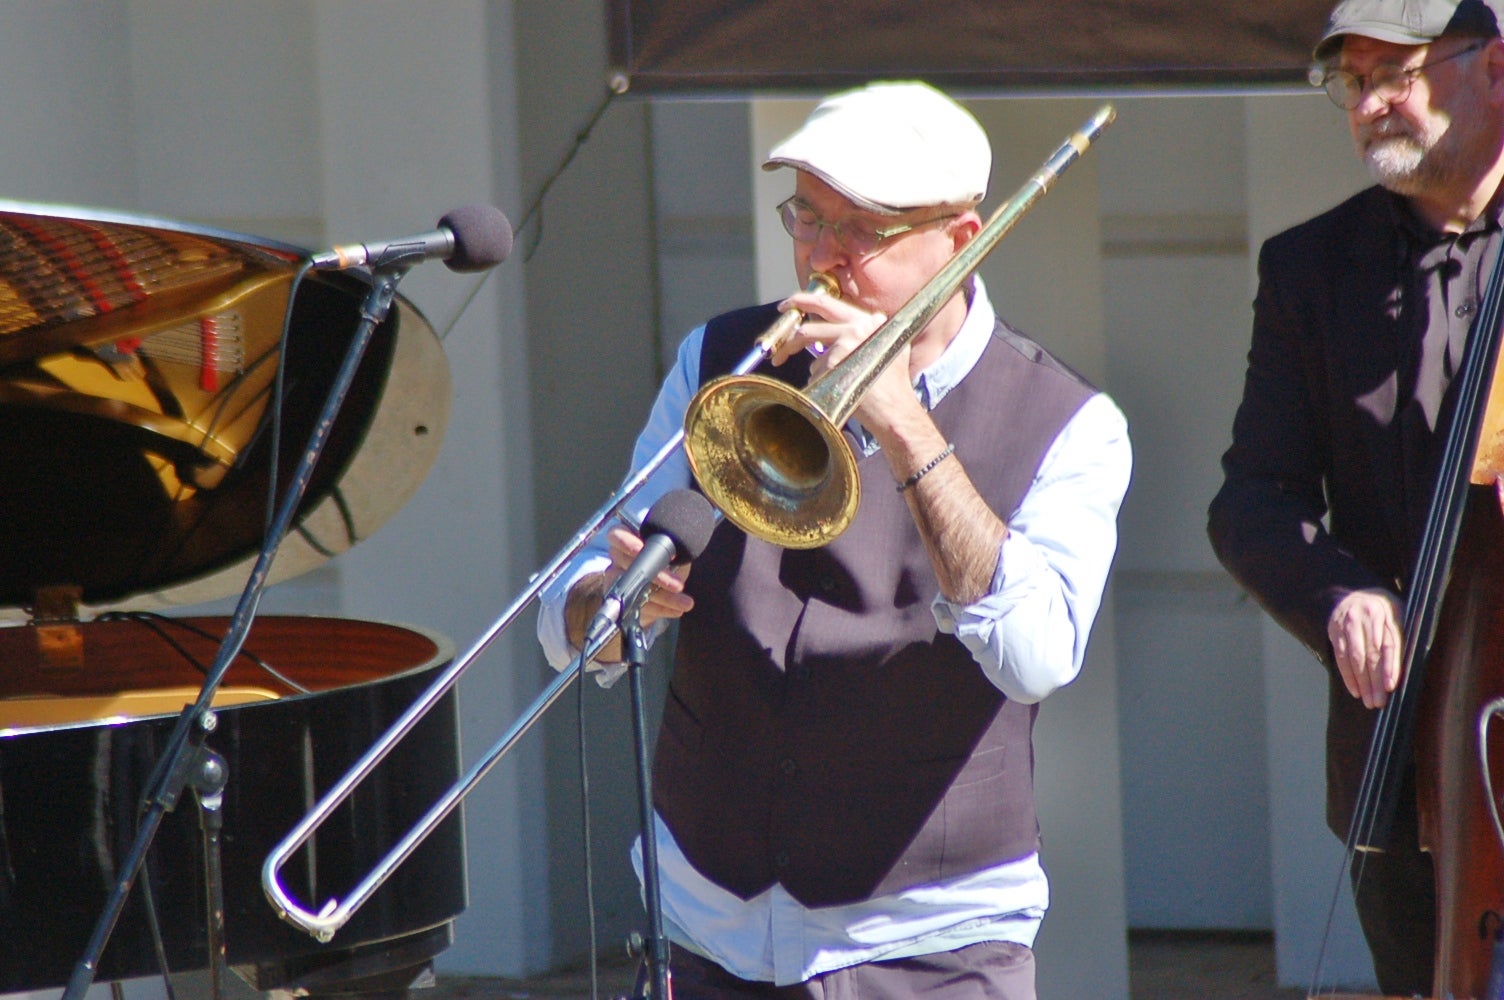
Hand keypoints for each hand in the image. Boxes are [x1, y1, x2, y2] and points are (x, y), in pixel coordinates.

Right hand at [603, 525, 693, 628]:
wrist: (663, 583)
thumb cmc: (667, 560)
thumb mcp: (672, 550)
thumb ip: (671, 548)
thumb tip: (676, 554)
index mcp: (627, 538)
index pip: (617, 535)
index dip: (626, 542)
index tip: (641, 549)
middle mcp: (618, 557)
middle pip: (630, 566)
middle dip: (657, 577)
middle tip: (678, 585)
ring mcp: (616, 580)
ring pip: (633, 589)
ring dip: (663, 598)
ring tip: (684, 603)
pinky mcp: (621, 600)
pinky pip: (637, 606)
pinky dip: (660, 609)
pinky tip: (676, 609)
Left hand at [770, 291, 916, 433]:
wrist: (894, 408)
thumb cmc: (893, 383)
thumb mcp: (889, 346)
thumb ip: (869, 331)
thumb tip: (853, 324)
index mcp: (867, 321)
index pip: (826, 303)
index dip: (800, 300)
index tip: (786, 306)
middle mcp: (856, 327)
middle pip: (807, 330)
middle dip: (787, 342)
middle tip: (776, 354)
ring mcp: (843, 344)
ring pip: (813, 356)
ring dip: (818, 372)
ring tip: (835, 385)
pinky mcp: (833, 363)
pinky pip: (816, 373)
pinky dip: (822, 385)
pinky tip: (839, 392)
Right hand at [1327, 589, 1403, 708]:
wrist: (1354, 595)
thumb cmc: (1384, 611)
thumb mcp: (1399, 615)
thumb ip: (1403, 637)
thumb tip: (1412, 667)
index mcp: (1387, 612)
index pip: (1389, 643)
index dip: (1389, 666)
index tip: (1390, 686)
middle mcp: (1366, 617)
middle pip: (1371, 653)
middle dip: (1374, 680)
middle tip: (1379, 702)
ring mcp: (1348, 623)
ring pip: (1354, 657)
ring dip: (1361, 682)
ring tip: (1369, 701)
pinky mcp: (1335, 631)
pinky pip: (1340, 657)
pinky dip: (1348, 675)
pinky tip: (1355, 690)